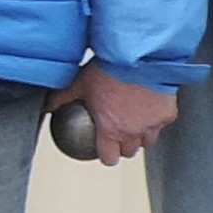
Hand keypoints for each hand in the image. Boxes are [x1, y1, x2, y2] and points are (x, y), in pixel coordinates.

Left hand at [48, 65, 174, 166]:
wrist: (137, 55)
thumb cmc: (108, 69)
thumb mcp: (78, 84)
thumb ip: (60, 100)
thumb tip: (45, 108)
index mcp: (111, 130)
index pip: (109, 157)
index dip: (106, 156)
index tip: (104, 150)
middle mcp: (133, 131)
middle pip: (130, 150)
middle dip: (124, 145)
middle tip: (119, 134)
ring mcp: (152, 124)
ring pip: (149, 140)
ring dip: (142, 135)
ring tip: (135, 123)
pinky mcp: (168, 113)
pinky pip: (162, 121)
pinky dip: (157, 117)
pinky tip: (151, 107)